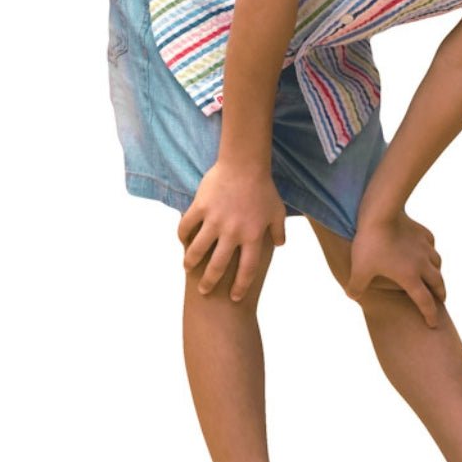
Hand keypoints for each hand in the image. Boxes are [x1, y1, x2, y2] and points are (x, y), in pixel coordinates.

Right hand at [177, 161, 286, 301]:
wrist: (245, 163)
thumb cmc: (264, 188)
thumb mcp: (277, 211)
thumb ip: (279, 231)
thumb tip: (280, 245)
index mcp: (252, 236)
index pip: (247, 270)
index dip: (241, 286)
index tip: (235, 298)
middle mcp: (233, 232)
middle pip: (219, 266)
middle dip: (210, 283)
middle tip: (204, 291)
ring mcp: (215, 220)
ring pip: (198, 250)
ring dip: (191, 262)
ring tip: (188, 267)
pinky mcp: (200, 207)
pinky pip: (187, 226)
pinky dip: (182, 236)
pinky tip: (182, 241)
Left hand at [346, 211, 445, 326]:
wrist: (381, 213)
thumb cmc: (369, 244)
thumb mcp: (359, 270)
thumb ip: (356, 287)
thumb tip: (352, 296)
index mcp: (410, 278)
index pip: (425, 302)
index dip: (430, 316)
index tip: (433, 325)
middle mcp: (422, 265)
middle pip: (438, 284)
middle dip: (440, 295)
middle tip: (439, 301)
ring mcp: (424, 247)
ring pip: (438, 264)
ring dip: (437, 273)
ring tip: (433, 277)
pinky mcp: (422, 233)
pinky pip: (431, 245)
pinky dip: (430, 252)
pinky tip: (425, 250)